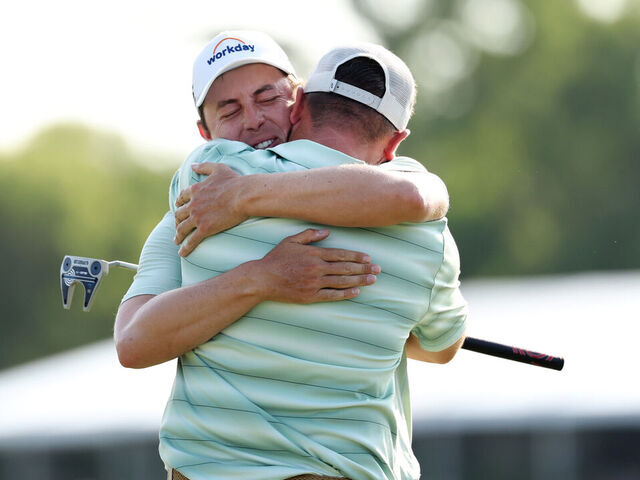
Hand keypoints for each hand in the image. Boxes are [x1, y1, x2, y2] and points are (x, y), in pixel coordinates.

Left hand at [174, 162, 245, 255]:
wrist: (243, 195)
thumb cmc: (234, 181)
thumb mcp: (218, 168)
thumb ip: (204, 167)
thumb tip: (192, 165)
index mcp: (195, 190)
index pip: (181, 198)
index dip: (178, 204)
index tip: (178, 209)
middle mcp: (193, 204)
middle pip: (179, 214)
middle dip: (177, 221)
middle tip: (177, 227)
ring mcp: (197, 217)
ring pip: (182, 228)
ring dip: (178, 235)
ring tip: (177, 241)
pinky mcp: (205, 228)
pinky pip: (191, 240)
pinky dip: (185, 247)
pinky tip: (182, 253)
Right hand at [256, 228, 380, 302]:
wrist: (262, 279)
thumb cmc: (276, 259)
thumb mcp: (291, 241)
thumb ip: (309, 235)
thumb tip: (327, 232)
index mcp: (313, 254)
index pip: (340, 255)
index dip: (356, 256)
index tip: (368, 257)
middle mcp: (316, 269)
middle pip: (345, 268)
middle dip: (363, 268)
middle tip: (378, 269)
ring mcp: (313, 283)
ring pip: (341, 282)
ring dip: (359, 281)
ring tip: (373, 280)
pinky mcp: (310, 296)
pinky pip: (331, 295)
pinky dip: (345, 294)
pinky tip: (356, 292)